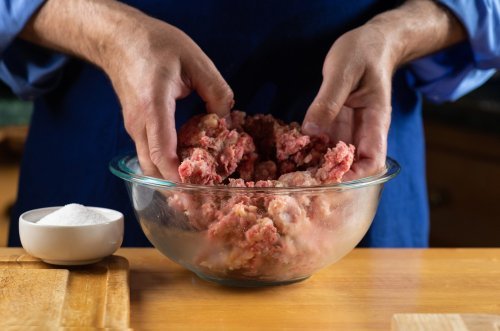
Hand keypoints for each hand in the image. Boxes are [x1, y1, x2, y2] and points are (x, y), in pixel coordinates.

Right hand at [20, 0, 233, 180]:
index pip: (161, 153)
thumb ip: (216, 90)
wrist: (118, 38)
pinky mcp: (136, 126)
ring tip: (195, 190)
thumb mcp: (195, 60)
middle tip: (199, 202)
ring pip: (148, 163)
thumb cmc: (154, 44)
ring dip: (169, 178)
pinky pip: (149, 152)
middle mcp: (138, 123)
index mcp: (153, 106)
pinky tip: (185, 166)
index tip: (195, 193)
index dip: (177, 177)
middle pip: (152, 167)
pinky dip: (165, 164)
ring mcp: (134, 126)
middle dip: (174, 188)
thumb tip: (226, 119)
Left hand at [302, 0, 465, 179]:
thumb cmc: (363, 53)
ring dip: (315, 164)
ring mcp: (348, 129)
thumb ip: (327, 102)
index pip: (373, 161)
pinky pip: (323, 142)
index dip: (355, 176)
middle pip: (351, 165)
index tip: (329, 179)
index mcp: (375, 122)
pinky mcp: (335, 124)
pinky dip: (309, 148)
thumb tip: (311, 132)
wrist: (370, 44)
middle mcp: (363, 131)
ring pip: (334, 156)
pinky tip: (291, 150)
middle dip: (329, 175)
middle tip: (300, 179)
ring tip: (291, 170)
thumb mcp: (343, 72)